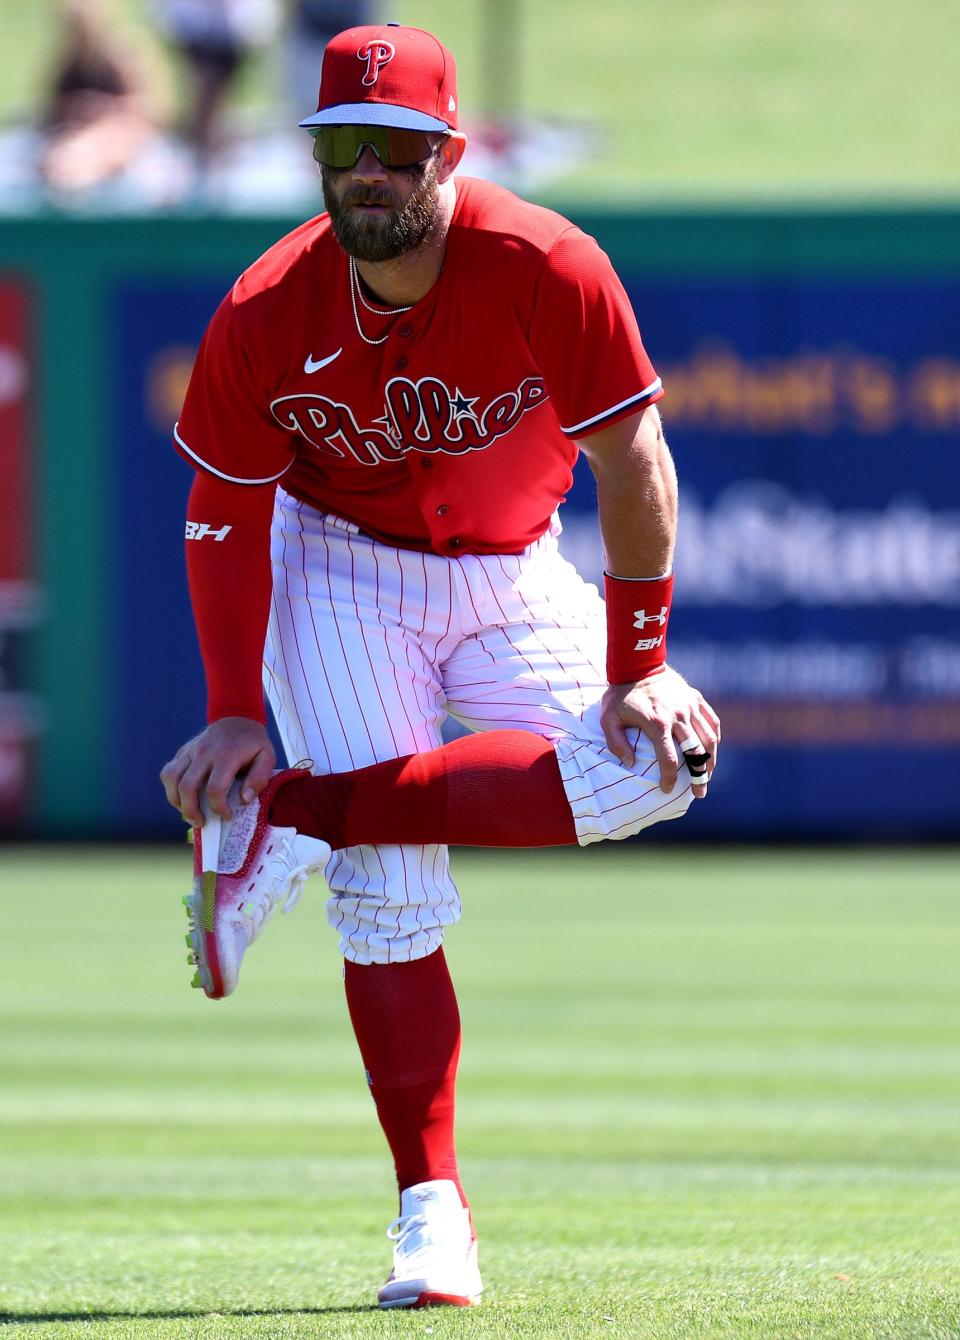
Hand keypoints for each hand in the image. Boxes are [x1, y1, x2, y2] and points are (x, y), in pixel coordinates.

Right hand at [159, 717, 274, 825]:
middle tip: (201, 822)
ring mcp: (190, 751)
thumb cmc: (252, 742)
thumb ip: (259, 779)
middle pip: (187, 787)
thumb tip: (244, 799)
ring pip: (171, 778)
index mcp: (226, 756)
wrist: (237, 718)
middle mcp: (204, 753)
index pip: (214, 788)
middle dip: (191, 810)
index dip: (218, 808)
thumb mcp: (267, 756)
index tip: (227, 815)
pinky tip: (182, 797)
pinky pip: (168, 771)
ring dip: (176, 801)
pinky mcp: (183, 752)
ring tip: (188, 812)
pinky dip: (171, 788)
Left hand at [600, 664, 719, 798]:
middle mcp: (678, 716)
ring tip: (707, 776)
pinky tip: (712, 751)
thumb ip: (616, 743)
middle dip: (698, 776)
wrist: (637, 664)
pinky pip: (712, 721)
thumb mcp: (608, 718)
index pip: (669, 758)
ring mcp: (689, 706)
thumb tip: (630, 763)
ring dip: (710, 760)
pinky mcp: (695, 698)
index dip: (669, 778)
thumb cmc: (620, 694)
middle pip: (696, 752)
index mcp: (657, 723)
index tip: (667, 790)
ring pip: (709, 739)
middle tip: (699, 793)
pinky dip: (714, 738)